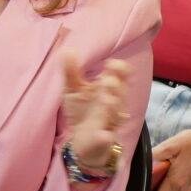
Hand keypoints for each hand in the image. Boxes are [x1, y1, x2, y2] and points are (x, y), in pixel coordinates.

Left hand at [59, 50, 134, 169]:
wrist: (81, 141)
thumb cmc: (81, 110)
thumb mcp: (74, 89)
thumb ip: (71, 71)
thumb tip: (67, 49)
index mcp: (108, 88)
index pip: (123, 74)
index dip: (121, 68)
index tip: (110, 64)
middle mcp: (113, 103)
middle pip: (122, 92)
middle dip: (115, 86)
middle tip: (105, 80)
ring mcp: (109, 121)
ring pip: (117, 113)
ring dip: (112, 106)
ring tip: (104, 99)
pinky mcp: (102, 139)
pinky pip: (107, 137)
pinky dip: (105, 136)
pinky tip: (104, 134)